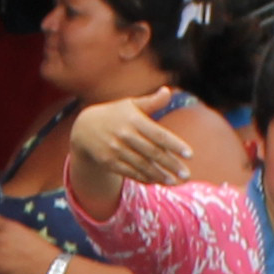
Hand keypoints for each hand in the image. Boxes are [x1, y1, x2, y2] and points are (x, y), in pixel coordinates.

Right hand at [69, 97, 196, 193]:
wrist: (84, 129)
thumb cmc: (114, 115)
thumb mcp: (130, 105)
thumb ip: (151, 102)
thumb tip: (167, 91)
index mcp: (134, 119)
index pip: (158, 134)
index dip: (175, 145)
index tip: (189, 154)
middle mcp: (125, 135)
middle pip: (152, 152)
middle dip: (171, 164)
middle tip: (187, 174)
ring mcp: (116, 150)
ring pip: (142, 165)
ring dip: (160, 175)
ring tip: (174, 182)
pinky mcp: (109, 162)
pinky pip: (130, 173)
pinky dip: (144, 178)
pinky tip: (157, 181)